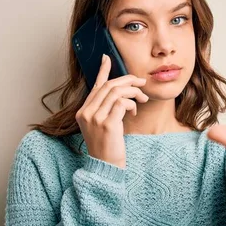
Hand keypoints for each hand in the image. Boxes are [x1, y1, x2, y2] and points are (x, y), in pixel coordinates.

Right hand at [76, 54, 148, 168]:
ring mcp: (95, 118)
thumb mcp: (103, 125)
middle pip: (108, 86)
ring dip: (133, 92)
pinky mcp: (107, 124)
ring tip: (142, 99)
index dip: (102, 71)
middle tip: (141, 82)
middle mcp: (86, 113)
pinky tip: (135, 111)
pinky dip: (132, 103)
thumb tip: (120, 93)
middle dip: (127, 80)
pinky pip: (122, 103)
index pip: (95, 86)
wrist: (106, 167)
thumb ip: (106, 109)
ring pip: (116, 92)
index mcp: (83, 112)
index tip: (107, 58)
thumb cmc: (108, 147)